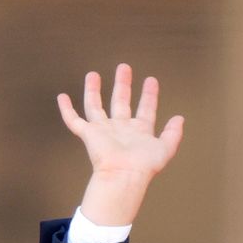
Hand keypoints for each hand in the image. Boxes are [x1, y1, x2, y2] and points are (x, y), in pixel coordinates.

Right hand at [58, 64, 183, 225]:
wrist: (125, 174)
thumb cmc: (144, 166)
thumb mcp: (166, 147)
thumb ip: (174, 133)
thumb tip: (180, 118)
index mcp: (139, 131)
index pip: (145, 108)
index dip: (149, 95)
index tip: (151, 80)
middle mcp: (121, 128)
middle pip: (120, 101)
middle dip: (123, 84)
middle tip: (124, 67)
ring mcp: (104, 131)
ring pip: (96, 105)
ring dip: (94, 89)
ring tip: (93, 74)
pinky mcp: (88, 135)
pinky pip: (74, 120)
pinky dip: (66, 109)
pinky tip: (62, 97)